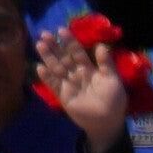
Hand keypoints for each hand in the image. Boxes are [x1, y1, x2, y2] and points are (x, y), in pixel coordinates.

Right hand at [41, 30, 130, 147]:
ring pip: (56, 67)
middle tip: (45, 34)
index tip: (61, 30)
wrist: (107, 121)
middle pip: (64, 57)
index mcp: (90, 69)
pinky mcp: (62, 95)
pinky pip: (53, 84)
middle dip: (55, 46)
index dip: (70, 42)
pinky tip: (40, 67)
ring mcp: (69, 84)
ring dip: (48, 57)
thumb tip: (101, 45)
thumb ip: (106, 63)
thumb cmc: (113, 100)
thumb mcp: (112, 79)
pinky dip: (46, 76)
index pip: (78, 52)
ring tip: (40, 44)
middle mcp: (77, 74)